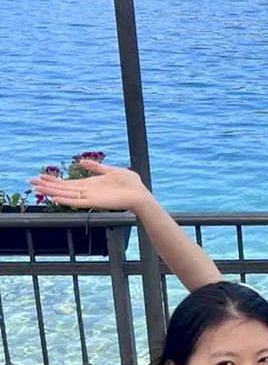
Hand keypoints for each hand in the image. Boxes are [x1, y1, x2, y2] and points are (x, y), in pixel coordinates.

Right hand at [28, 160, 147, 211]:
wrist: (140, 194)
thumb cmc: (129, 184)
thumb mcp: (110, 170)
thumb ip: (96, 167)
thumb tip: (82, 161)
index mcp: (89, 185)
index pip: (67, 183)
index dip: (53, 180)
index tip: (40, 176)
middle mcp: (86, 191)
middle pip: (62, 188)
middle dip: (46, 185)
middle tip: (30, 181)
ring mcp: (90, 197)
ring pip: (66, 194)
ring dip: (51, 191)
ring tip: (37, 187)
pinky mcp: (95, 202)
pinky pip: (77, 201)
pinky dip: (66, 199)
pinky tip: (55, 197)